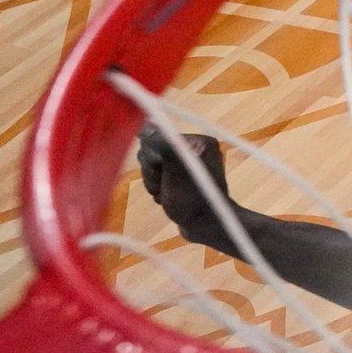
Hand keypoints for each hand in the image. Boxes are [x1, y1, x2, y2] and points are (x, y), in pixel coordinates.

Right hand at [136, 126, 238, 241]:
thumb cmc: (193, 196)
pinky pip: (156, 180)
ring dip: (154, 183)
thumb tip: (146, 125)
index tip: (163, 169)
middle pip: (151, 153)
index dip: (153, 157)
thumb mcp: (177, 166)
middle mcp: (194, 150)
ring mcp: (186, 167)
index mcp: (198, 141)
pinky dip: (158, 190)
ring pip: (150, 168)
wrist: (205, 227)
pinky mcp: (179, 181)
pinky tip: (167, 199)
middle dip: (153, 172)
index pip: (157, 136)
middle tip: (166, 185)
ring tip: (167, 194)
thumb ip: (161, 142)